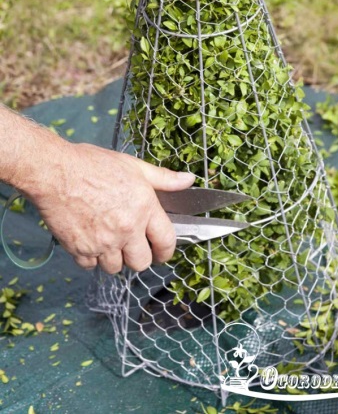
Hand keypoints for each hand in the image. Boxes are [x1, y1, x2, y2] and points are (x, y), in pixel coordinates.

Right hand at [33, 142, 194, 273]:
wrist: (54, 172)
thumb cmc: (92, 165)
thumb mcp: (133, 166)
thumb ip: (163, 178)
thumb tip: (189, 180)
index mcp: (144, 208)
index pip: (166, 242)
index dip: (166, 251)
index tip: (162, 252)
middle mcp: (126, 230)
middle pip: (141, 263)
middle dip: (139, 257)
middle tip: (132, 245)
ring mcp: (102, 242)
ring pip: (115, 268)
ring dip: (114, 258)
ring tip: (108, 240)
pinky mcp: (80, 250)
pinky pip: (91, 266)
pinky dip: (91, 258)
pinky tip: (90, 240)